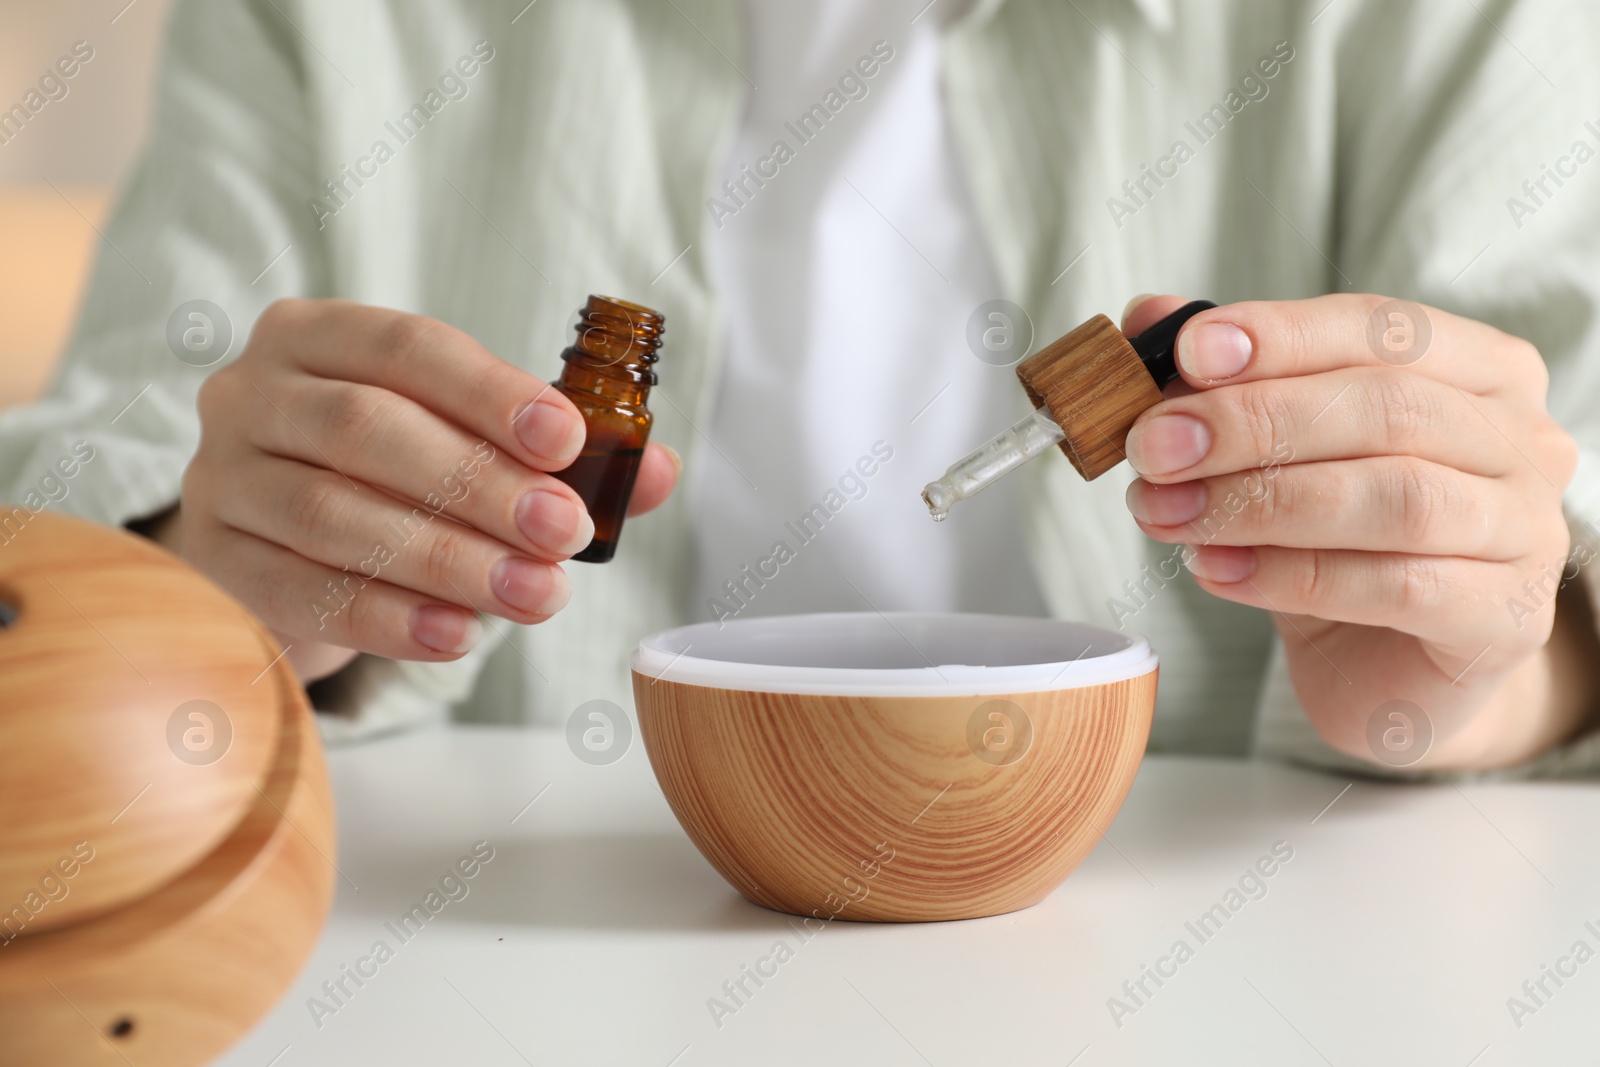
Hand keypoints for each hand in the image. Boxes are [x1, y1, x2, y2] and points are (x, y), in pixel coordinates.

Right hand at [173, 299, 679, 681]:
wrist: (273, 546)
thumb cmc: (385, 477)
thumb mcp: (461, 446)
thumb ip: (554, 455)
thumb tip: (656, 469)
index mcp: (317, 335)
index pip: (407, 347)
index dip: (490, 392)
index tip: (570, 440)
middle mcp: (250, 393)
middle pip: (366, 429)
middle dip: (479, 485)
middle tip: (564, 534)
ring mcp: (220, 479)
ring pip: (333, 515)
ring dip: (447, 559)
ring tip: (535, 596)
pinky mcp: (213, 564)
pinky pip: (302, 592)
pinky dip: (387, 618)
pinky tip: (457, 637)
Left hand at [1121, 293, 1590, 769]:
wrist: (1388, 668)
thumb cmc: (1337, 543)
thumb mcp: (1275, 453)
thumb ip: (1223, 379)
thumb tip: (1148, 318)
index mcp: (1478, 370)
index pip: (1381, 328)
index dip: (1282, 336)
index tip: (1186, 353)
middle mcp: (1520, 439)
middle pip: (1386, 408)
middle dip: (1253, 422)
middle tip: (1155, 447)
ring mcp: (1526, 530)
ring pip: (1394, 497)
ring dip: (1261, 501)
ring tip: (1169, 513)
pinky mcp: (1505, 618)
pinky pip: (1397, 585)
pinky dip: (1289, 575)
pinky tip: (1214, 571)